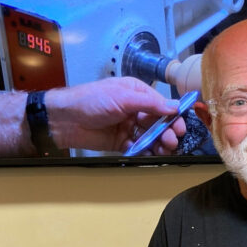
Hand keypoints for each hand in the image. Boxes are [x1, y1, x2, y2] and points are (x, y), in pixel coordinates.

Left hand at [47, 76, 185, 153]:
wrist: (65, 119)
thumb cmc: (91, 100)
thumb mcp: (122, 97)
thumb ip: (148, 103)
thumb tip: (173, 107)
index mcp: (136, 93)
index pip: (161, 104)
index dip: (172, 116)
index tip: (181, 127)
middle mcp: (134, 108)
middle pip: (158, 122)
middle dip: (167, 131)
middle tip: (172, 141)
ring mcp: (128, 125)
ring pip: (150, 136)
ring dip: (159, 143)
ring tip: (164, 149)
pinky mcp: (120, 141)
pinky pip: (138, 147)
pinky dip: (145, 151)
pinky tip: (150, 154)